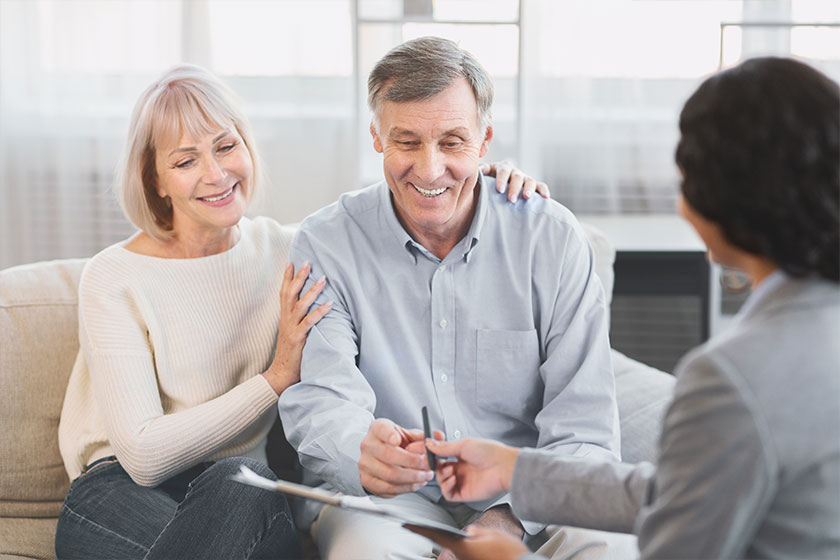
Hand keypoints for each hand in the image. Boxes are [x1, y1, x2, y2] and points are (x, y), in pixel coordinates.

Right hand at [263, 262, 331, 394]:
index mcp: (284, 318)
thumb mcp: (292, 333)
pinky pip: (309, 322)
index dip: (287, 277)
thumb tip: (308, 310)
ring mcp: (291, 328)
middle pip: (291, 293)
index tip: (291, 262)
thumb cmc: (289, 354)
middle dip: (299, 277)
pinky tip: (329, 304)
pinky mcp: (298, 338)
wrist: (280, 374)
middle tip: (308, 262)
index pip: (283, 293)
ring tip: (323, 279)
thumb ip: (297, 321)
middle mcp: (286, 320)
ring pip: (300, 304)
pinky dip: (319, 312)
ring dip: (312, 291)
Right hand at [359, 418, 434, 496]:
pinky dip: (407, 487)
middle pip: (389, 455)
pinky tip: (416, 482)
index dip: (388, 435)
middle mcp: (368, 445)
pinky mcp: (368, 481)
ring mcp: (365, 464)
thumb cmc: (395, 445)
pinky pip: (390, 488)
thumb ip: (424, 436)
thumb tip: (438, 436)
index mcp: (377, 429)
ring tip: (426, 475)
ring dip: (413, 477)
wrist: (379, 458)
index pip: (381, 429)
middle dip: (413, 462)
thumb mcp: (408, 435)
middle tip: (428, 464)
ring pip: (390, 474)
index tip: (398, 440)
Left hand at [406, 524, 527, 559]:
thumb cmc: (510, 555)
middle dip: (435, 535)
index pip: (435, 535)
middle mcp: (462, 557)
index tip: (405, 525)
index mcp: (463, 546)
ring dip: (454, 544)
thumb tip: (470, 532)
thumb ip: (479, 532)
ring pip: (457, 550)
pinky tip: (476, 545)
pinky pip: (467, 556)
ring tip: (461, 535)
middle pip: (445, 544)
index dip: (419, 529)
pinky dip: (464, 549)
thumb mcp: (495, 535)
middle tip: (420, 527)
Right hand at [427, 438, 518, 501]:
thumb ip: (445, 447)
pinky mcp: (465, 494)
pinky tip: (452, 479)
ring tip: (449, 471)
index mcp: (462, 457)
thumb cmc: (489, 453)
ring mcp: (463, 482)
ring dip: (441, 477)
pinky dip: (446, 488)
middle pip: (441, 471)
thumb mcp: (463, 445)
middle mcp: (462, 470)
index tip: (429, 453)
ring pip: (443, 483)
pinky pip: (449, 495)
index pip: (443, 458)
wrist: (503, 467)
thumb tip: (429, 444)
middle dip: (437, 467)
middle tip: (436, 463)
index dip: (436, 457)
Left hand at [481, 161, 549, 202]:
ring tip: (526, 198)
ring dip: (529, 188)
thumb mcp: (482, 178)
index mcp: (502, 167)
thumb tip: (481, 170)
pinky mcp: (533, 186)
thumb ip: (481, 172)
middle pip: (517, 176)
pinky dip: (544, 190)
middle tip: (511, 199)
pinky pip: (540, 186)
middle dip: (514, 188)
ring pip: (529, 180)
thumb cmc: (486, 185)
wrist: (494, 192)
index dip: (502, 179)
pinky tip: (546, 197)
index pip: (503, 170)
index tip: (500, 190)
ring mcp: (525, 178)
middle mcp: (514, 172)